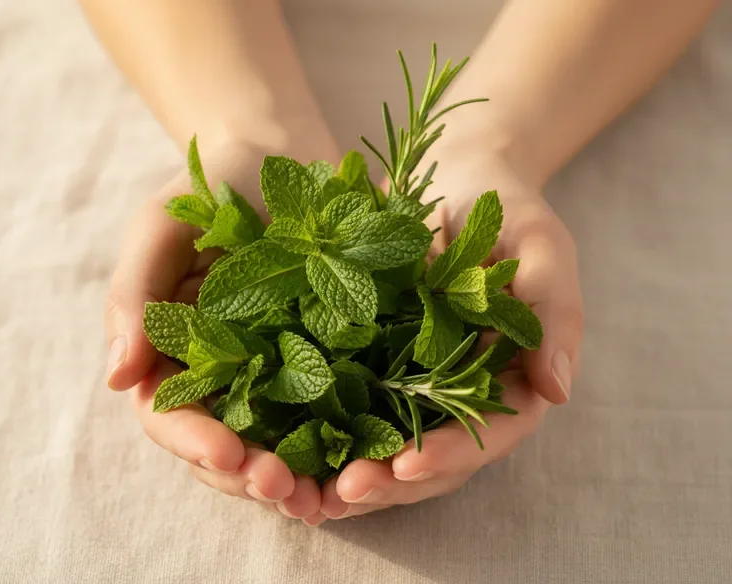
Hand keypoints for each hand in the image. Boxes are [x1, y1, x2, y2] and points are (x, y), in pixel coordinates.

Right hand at [103, 149, 327, 525]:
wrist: (281, 156)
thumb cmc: (210, 188)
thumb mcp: (160, 229)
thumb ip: (133, 297)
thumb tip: (116, 379)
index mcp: (172, 351)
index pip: (171, 414)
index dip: (196, 440)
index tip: (231, 454)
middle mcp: (221, 374)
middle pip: (224, 445)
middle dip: (251, 474)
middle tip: (287, 490)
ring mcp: (274, 372)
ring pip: (276, 443)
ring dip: (297, 478)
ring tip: (326, 500)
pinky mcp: (325, 361)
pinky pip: (331, 412)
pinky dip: (341, 443)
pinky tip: (365, 462)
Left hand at [320, 152, 583, 518]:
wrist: (453, 174)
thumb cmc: (505, 207)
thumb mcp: (541, 247)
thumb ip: (554, 312)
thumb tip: (558, 390)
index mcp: (514, 375)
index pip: (490, 432)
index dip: (448, 454)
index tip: (403, 465)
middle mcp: (467, 390)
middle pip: (436, 456)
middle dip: (391, 481)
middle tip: (341, 493)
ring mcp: (420, 380)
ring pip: (392, 445)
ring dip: (354, 472)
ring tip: (309, 493)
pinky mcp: (377, 362)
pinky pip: (354, 407)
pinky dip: (327, 434)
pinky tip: (289, 451)